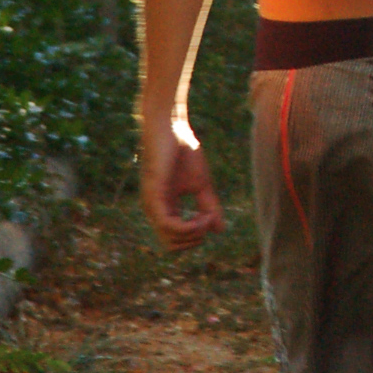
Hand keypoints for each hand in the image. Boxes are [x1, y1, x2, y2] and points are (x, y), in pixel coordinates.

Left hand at [140, 117, 224, 251]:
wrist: (169, 127)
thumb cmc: (182, 151)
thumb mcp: (201, 184)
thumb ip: (209, 206)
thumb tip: (219, 230)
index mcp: (164, 208)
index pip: (176, 239)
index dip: (196, 236)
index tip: (211, 217)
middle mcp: (155, 211)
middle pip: (172, 245)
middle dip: (195, 238)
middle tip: (209, 218)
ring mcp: (153, 205)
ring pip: (170, 240)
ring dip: (194, 233)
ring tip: (207, 215)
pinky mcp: (154, 196)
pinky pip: (169, 225)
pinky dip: (189, 226)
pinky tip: (202, 215)